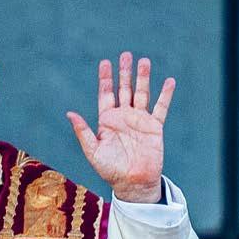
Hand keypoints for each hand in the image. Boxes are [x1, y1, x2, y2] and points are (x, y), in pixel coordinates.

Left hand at [66, 52, 174, 202]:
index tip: (105, 63)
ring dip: (143, 78)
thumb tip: (70, 113)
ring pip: (141, 94)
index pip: (106, 94)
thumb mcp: (93, 150)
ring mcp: (139, 120)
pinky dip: (165, 95)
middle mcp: (124, 117)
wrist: (132, 182)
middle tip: (125, 55)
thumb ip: (83, 131)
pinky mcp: (154, 127)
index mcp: (107, 120)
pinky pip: (161, 108)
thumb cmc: (110, 169)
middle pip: (124, 89)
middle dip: (124, 73)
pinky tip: (169, 81)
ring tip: (144, 61)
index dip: (105, 79)